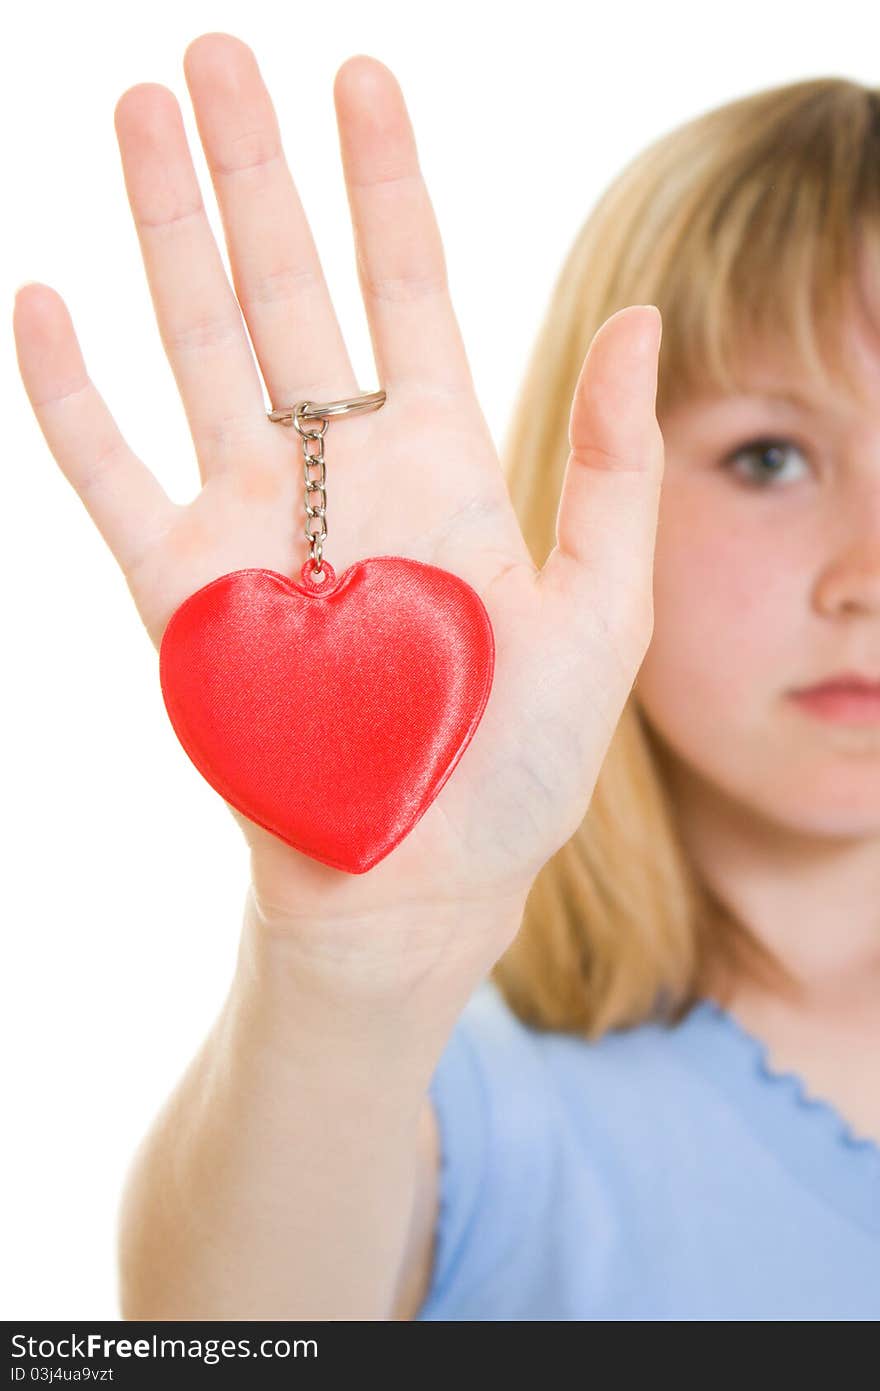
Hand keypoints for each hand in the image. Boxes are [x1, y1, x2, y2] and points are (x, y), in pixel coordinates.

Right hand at [13, 33, 663, 979]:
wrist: (421, 876)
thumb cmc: (518, 758)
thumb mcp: (603, 612)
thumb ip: (614, 469)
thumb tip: (639, 317)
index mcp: (441, 461)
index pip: (408, 287)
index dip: (383, 183)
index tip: (360, 78)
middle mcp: (338, 471)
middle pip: (289, 289)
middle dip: (253, 172)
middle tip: (215, 55)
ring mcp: (249, 523)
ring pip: (196, 347)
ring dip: (163, 235)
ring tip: (135, 113)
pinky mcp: (179, 591)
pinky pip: (109, 474)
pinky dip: (70, 397)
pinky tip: (42, 301)